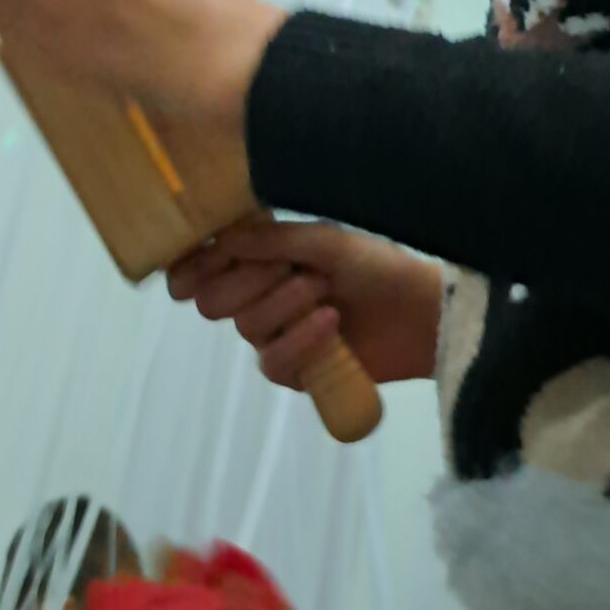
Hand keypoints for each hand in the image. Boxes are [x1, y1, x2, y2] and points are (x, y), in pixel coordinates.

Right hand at [168, 217, 441, 390]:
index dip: (192, 267)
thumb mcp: (327, 241)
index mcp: (263, 259)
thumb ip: (272, 240)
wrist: (421, 313)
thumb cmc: (377, 266)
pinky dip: (299, 339)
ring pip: (246, 326)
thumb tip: (222, 238)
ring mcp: (276, 334)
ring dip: (287, 305)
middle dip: (251, 282)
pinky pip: (271, 362)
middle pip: (214, 300)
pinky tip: (330, 323)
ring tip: (327, 293)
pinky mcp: (295, 370)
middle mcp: (260, 295)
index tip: (188, 268)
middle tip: (293, 269)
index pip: (207, 266)